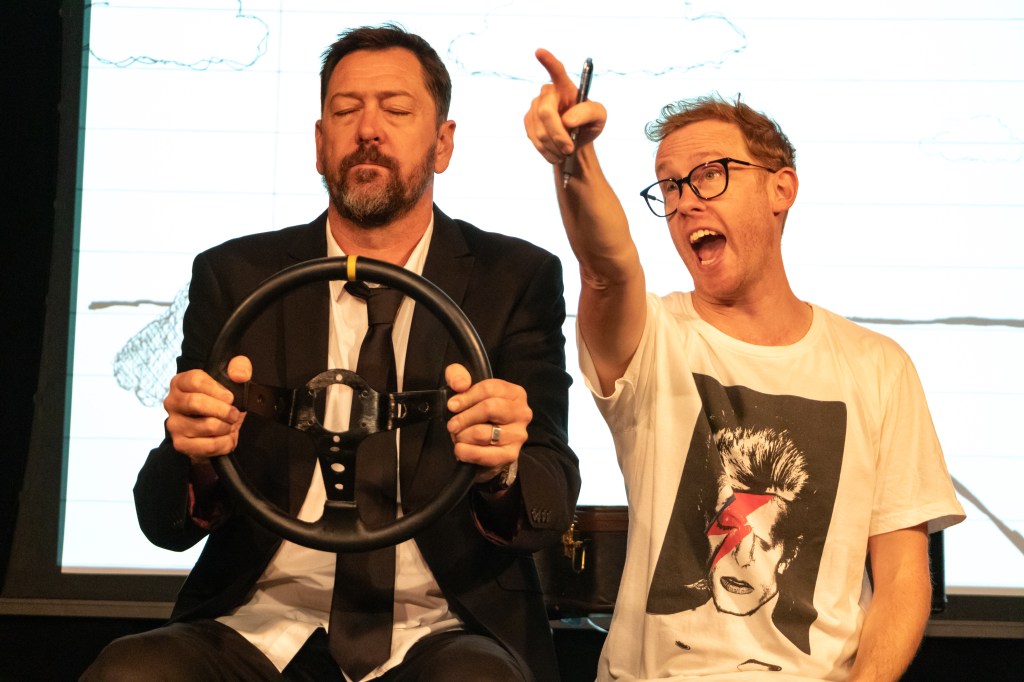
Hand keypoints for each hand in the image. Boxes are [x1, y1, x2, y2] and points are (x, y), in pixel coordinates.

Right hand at [163, 355, 251, 460]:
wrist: (217, 427)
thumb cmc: (221, 400)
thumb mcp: (232, 378)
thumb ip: (239, 367)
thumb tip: (240, 375)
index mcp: (181, 382)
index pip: (195, 380)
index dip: (217, 389)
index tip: (230, 397)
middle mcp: (172, 402)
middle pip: (196, 403)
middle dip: (223, 410)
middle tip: (234, 414)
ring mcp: (174, 424)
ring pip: (206, 426)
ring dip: (227, 427)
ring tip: (230, 425)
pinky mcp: (181, 444)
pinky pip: (208, 446)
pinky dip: (225, 443)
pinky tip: (227, 438)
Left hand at [444, 363, 530, 483]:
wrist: (485, 443)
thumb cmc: (477, 411)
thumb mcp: (466, 387)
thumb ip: (458, 375)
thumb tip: (460, 384)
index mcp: (516, 393)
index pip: (489, 389)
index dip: (466, 397)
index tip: (452, 406)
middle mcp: (522, 413)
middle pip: (489, 408)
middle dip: (464, 417)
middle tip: (452, 424)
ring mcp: (518, 435)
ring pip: (482, 433)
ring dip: (462, 436)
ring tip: (458, 436)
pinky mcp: (511, 454)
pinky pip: (485, 454)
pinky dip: (467, 452)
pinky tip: (460, 450)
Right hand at [524, 48, 606, 164]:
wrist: (575, 144)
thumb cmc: (589, 125)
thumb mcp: (599, 118)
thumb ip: (588, 113)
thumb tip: (568, 119)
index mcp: (566, 86)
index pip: (557, 71)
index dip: (548, 61)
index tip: (539, 51)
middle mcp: (548, 92)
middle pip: (545, 112)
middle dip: (558, 134)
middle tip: (569, 148)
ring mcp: (535, 106)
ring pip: (540, 130)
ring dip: (554, 146)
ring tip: (566, 151)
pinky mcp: (528, 121)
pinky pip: (534, 139)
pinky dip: (547, 151)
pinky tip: (556, 153)